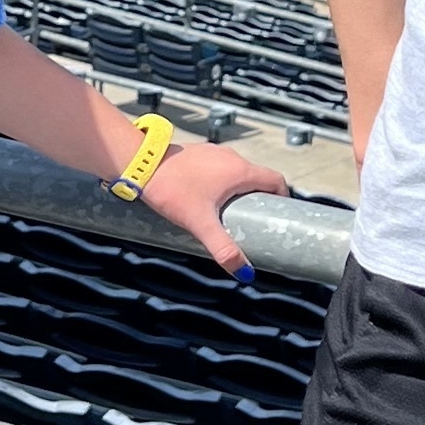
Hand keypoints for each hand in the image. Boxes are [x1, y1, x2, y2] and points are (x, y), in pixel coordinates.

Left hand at [137, 136, 288, 278]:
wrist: (142, 164)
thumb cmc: (172, 190)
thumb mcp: (201, 223)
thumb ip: (223, 248)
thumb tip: (244, 272)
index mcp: (240, 171)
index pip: (277, 180)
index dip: (282, 198)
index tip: (277, 215)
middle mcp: (232, 157)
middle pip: (258, 177)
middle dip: (259, 199)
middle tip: (252, 221)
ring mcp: (215, 152)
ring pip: (238, 172)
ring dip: (239, 190)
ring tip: (228, 212)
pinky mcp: (199, 152)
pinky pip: (220, 168)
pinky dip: (222, 182)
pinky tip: (205, 198)